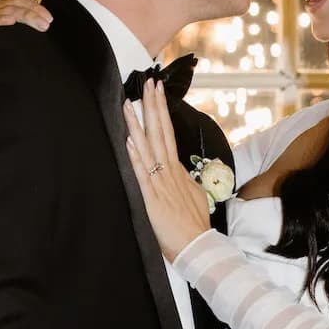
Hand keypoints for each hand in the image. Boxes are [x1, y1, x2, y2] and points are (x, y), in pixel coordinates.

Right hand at [0, 0, 50, 33]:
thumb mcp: (23, 35)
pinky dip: (0, 19)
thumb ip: (32, 26)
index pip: (21, 0)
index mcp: (7, 7)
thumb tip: (48, 22)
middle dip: (34, 13)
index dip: (35, 6)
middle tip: (46, 24)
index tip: (48, 17)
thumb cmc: (10, 49)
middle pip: (16, 4)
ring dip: (25, 16)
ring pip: (7, 10)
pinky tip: (11, 21)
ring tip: (38, 24)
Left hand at [123, 79, 212, 261]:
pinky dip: (136, 156)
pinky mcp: (152, 198)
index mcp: (177, 171)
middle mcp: (169, 172)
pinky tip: (129, 140)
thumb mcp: (194, 197)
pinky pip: (143, 173)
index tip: (157, 92)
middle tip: (149, 82)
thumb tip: (183, 174)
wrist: (198, 246)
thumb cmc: (194, 226)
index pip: (167, 134)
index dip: (161, 112)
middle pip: (161, 132)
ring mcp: (161, 183)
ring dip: (139, 124)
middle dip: (154, 106)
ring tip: (130, 102)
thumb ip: (186, 182)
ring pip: (149, 147)